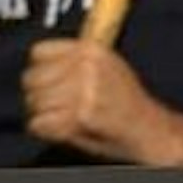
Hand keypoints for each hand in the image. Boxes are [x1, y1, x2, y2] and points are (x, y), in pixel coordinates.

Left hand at [23, 39, 180, 162]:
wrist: (151, 132)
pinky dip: (46, 132)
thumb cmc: (127, 104)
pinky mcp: (80, 116)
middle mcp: (86, 66)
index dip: (39, 71)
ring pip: (33, 103)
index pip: (38, 52)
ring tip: (62, 121)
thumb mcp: (108, 68)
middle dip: (37, 97)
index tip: (48, 85)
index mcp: (92, 50)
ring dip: (43, 116)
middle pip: (31, 78)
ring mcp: (83, 91)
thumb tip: (37, 66)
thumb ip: (75, 62)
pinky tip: (62, 131)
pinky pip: (39, 124)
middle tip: (54, 109)